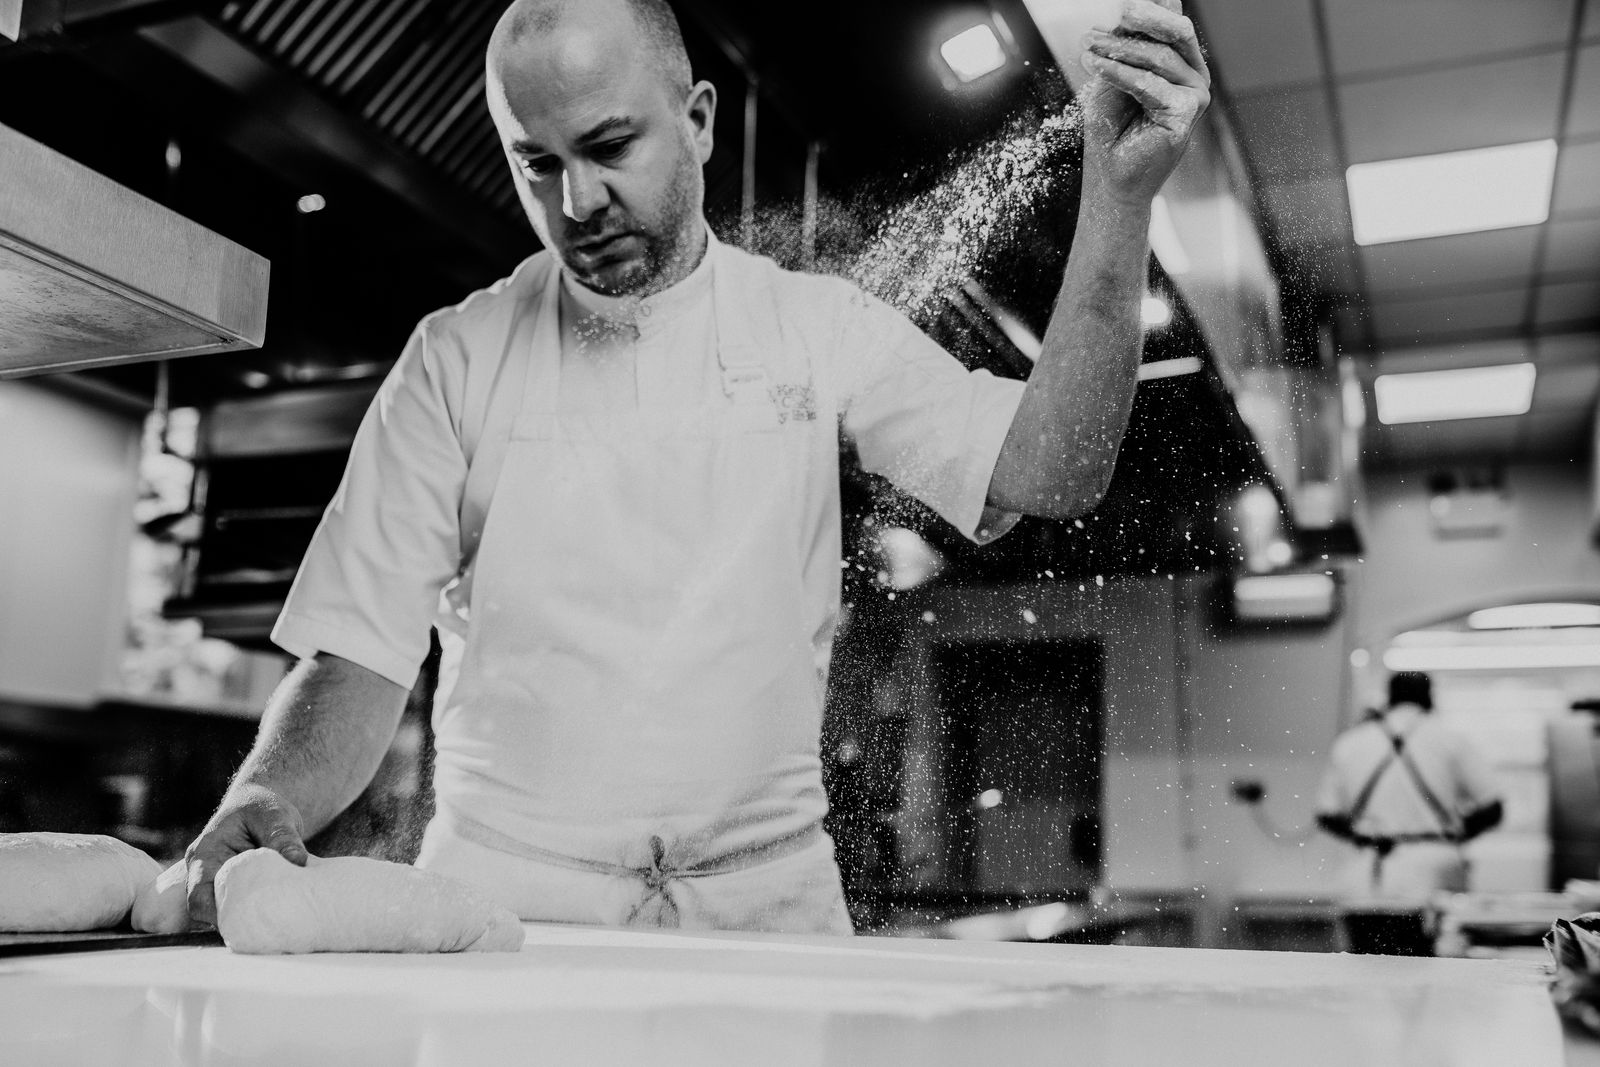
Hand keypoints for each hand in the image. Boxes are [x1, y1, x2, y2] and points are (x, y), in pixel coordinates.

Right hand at [184, 783, 308, 925]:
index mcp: (205, 854)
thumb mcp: (273, 815)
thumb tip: (297, 861)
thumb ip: (282, 836)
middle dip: (234, 922)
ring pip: (226, 912)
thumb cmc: (261, 807)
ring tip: (276, 923)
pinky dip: (257, 912)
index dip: (216, 915)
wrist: (261, 806)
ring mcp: (219, 883)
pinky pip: (241, 906)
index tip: (247, 921)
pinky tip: (279, 915)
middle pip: (209, 911)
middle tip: (268, 928)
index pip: (198, 896)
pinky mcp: (236, 889)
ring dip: (247, 918)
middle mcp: (204, 873)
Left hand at [1079, 0, 1211, 205]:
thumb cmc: (1111, 128)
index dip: (1155, 6)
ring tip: (1087, 46)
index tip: (1126, 1)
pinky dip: (1119, 73)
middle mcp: (1194, 75)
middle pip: (1176, 33)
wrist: (1110, 176)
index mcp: (1181, 62)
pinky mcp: (1185, 115)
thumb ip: (1125, 44)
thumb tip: (1132, 4)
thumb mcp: (1114, 75)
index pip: (1172, 23)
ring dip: (1118, 49)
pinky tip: (1094, 65)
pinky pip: (1149, 84)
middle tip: (1118, 10)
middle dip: (1146, 17)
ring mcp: (1195, 95)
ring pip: (1159, 58)